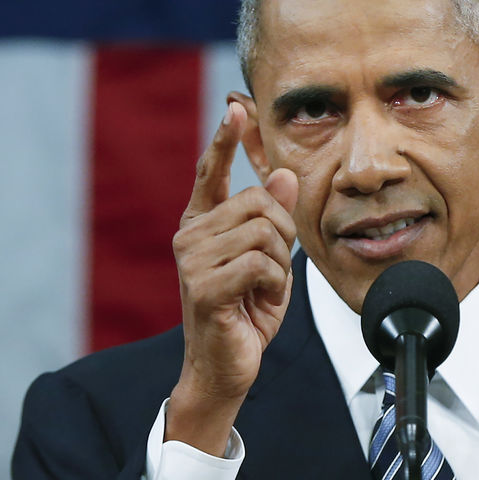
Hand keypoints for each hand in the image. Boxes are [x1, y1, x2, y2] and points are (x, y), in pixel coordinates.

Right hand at [166, 102, 297, 454]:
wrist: (227, 366)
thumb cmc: (246, 311)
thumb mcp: (268, 260)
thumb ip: (272, 219)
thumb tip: (282, 174)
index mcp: (203, 226)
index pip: (210, 173)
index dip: (224, 141)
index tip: (235, 109)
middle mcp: (190, 236)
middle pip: (257, 201)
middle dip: (283, 234)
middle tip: (275, 268)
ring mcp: (193, 260)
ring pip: (263, 232)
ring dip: (279, 263)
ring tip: (265, 288)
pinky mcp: (204, 286)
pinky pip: (262, 263)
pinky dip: (276, 284)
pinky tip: (261, 301)